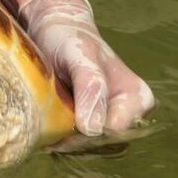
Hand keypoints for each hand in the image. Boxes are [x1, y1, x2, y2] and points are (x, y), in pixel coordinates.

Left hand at [20, 0, 154, 135]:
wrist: (54, 31)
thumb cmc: (69, 39)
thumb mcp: (79, 56)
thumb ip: (90, 86)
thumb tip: (94, 129)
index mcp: (135, 96)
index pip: (112, 132)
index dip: (83, 133)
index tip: (57, 124)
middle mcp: (127, 112)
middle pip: (100, 143)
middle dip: (72, 140)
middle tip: (44, 129)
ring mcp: (108, 119)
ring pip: (88, 147)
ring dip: (63, 141)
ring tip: (42, 127)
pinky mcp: (90, 122)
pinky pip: (77, 143)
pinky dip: (59, 139)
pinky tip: (44, 130)